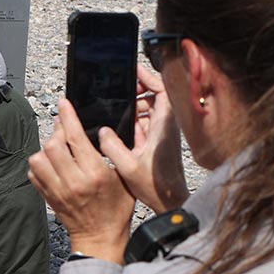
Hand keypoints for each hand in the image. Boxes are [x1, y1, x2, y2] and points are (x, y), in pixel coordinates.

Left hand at [28, 99, 134, 262]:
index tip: (64, 103)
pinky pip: (34, 173)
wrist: (100, 238)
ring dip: (46, 149)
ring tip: (59, 148)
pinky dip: (40, 164)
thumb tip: (99, 131)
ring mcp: (57, 190)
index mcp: (94, 173)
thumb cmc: (117, 209)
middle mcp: (73, 181)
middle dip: (57, 132)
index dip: (68, 116)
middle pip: (52, 145)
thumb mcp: (124, 178)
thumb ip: (112, 154)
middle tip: (65, 129)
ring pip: (38, 158)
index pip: (75, 138)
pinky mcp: (47, 197)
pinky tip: (52, 164)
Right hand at [98, 67, 187, 212]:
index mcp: (163, 127)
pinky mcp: (156, 143)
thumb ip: (112, 147)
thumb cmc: (157, 187)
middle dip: (137, 91)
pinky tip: (119, 126)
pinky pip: (145, 123)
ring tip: (116, 109)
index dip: (150, 78)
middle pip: (155, 97)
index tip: (134, 71)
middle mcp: (165, 128)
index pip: (163, 92)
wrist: (170, 202)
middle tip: (119, 91)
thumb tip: (103, 131)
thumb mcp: (128, 167)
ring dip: (134, 107)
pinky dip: (133, 120)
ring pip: (150, 110)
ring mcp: (161, 135)